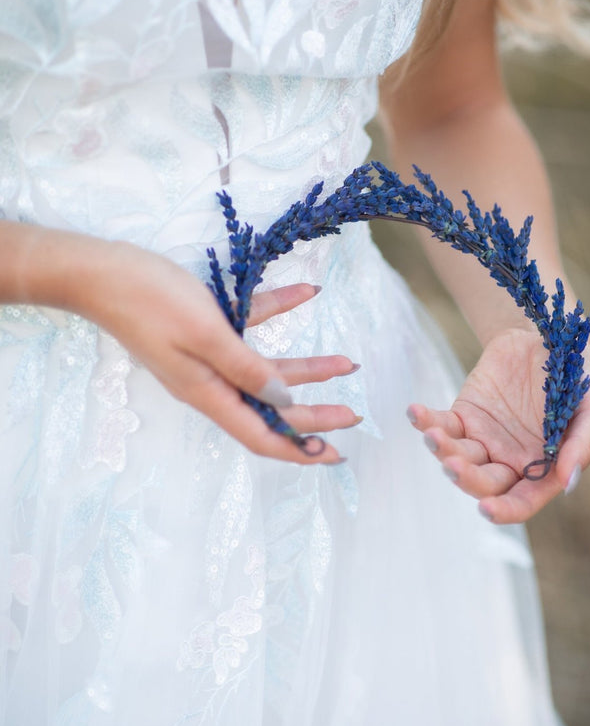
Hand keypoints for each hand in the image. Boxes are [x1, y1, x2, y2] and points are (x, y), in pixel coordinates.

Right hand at [78, 240, 358, 463]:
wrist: (100, 272)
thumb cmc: (151, 300)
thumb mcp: (207, 335)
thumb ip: (248, 370)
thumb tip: (285, 401)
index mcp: (209, 393)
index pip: (261, 436)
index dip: (299, 449)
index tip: (333, 454)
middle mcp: (210, 383)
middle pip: (271, 408)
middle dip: (314, 415)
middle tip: (353, 416)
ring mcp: (207, 357)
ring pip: (267, 370)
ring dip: (307, 368)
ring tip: (346, 363)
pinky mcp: (203, 327)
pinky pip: (250, 326)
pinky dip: (279, 312)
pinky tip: (307, 292)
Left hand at [407, 327, 589, 522]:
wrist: (548, 335)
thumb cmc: (579, 375)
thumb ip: (584, 443)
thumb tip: (567, 480)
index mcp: (542, 468)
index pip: (522, 502)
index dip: (505, 510)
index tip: (486, 509)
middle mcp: (510, 460)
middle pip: (483, 483)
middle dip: (466, 479)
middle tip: (454, 465)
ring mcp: (483, 439)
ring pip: (458, 457)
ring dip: (443, 450)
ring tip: (433, 434)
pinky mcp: (463, 415)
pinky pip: (441, 424)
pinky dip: (426, 421)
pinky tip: (416, 412)